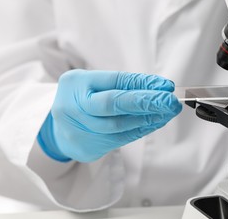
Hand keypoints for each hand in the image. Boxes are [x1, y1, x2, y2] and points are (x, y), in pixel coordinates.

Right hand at [38, 69, 181, 162]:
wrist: (58, 130)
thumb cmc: (80, 99)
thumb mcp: (91, 83)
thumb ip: (119, 84)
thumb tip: (157, 88)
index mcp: (75, 83)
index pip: (112, 81)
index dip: (140, 83)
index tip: (164, 85)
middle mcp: (74, 105)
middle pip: (112, 104)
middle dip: (144, 102)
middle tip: (169, 100)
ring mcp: (79, 128)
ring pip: (118, 125)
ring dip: (147, 118)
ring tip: (167, 112)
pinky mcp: (88, 146)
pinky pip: (120, 138)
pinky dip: (140, 129)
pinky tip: (156, 122)